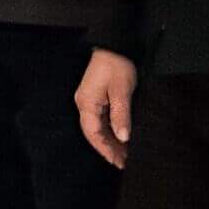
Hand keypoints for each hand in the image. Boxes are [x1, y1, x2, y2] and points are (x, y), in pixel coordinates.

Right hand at [75, 49, 137, 168]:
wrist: (114, 45)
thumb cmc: (116, 65)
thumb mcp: (122, 91)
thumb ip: (121, 115)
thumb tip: (123, 137)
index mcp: (87, 104)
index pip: (93, 133)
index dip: (105, 149)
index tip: (117, 162)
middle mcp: (84, 105)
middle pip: (94, 133)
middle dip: (108, 148)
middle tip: (123, 162)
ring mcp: (89, 101)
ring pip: (97, 127)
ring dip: (110, 140)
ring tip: (124, 154)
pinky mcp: (96, 97)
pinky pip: (100, 120)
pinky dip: (110, 130)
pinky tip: (119, 137)